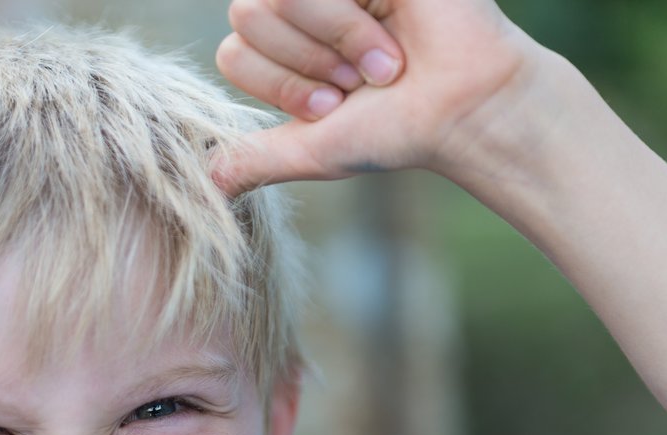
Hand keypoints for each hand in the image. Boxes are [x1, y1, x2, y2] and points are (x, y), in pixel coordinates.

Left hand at [214, 0, 544, 192]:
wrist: (461, 110)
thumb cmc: (392, 130)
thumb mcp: (309, 150)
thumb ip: (251, 160)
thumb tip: (205, 185)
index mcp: (280, 45)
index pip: (233, 52)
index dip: (279, 85)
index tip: (331, 106)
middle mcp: (300, 5)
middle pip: (249, 14)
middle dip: (305, 62)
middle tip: (356, 82)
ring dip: (337, 40)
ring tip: (383, 60)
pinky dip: (356, 19)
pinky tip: (397, 26)